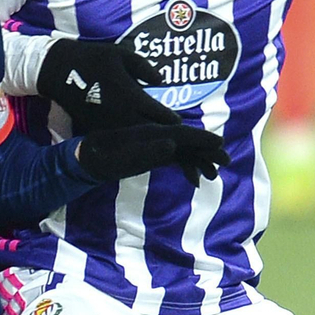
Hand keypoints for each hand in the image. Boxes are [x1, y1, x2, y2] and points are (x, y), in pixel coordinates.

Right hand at [37, 39, 179, 135]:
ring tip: (155, 135)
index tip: (177, 120)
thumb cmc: (94, 58)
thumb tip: (161, 81)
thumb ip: (145, 68)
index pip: (161, 116)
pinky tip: (133, 133)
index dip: (172, 119)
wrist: (60, 71)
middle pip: (151, 132)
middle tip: (171, 132)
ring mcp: (110, 125)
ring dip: (145, 136)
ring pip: (135, 137)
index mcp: (133, 97)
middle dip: (161, 131)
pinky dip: (127, 136)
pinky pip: (118, 136)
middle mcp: (123, 116)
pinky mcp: (97, 128)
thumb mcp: (123, 55)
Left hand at [78, 122, 228, 184]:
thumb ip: (147, 152)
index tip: (220, 143)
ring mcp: (156, 144)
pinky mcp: (153, 153)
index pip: (183, 133)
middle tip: (227, 161)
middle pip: (188, 140)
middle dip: (208, 150)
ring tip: (215, 175)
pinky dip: (188, 168)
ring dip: (201, 161)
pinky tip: (196, 182)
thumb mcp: (122, 158)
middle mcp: (157, 135)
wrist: (88, 157)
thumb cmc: (102, 158)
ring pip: (185, 150)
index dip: (202, 138)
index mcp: (152, 132)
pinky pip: (176, 159)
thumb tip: (172, 145)